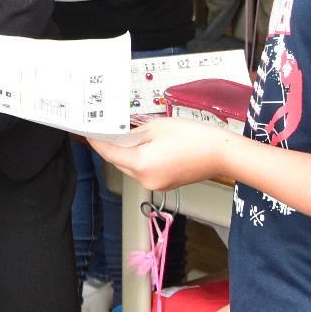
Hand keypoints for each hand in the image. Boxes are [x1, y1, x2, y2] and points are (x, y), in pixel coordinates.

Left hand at [89, 119, 233, 192]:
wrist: (221, 153)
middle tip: (111, 128)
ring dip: (130, 152)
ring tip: (134, 133)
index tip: (90, 133)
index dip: (98, 142)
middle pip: (120, 162)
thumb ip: (134, 132)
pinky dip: (142, 158)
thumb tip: (121, 135)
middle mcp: (145, 180)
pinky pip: (145, 170)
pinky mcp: (165, 183)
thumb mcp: (157, 127)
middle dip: (115, 146)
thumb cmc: (193, 137)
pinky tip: (149, 145)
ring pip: (132, 167)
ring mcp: (156, 184)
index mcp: (141, 164)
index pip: (110, 153)